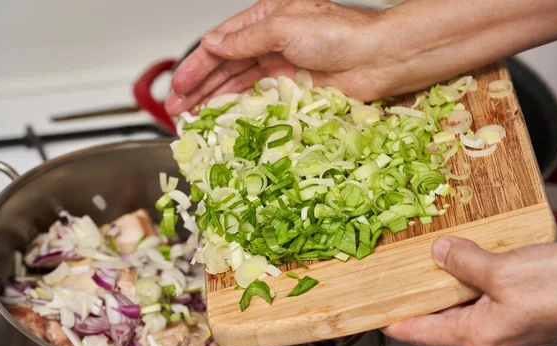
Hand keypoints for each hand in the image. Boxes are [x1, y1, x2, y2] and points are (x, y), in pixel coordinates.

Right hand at [166, 0, 393, 114]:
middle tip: (177, 108)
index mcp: (265, 18)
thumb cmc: (340, 34)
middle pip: (225, 66)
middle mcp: (270, 41)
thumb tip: (213, 44)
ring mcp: (281, 65)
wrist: (379, 59)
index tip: (178, 86)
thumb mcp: (284, 28)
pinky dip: (238, 107)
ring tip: (193, 116)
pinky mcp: (293, 86)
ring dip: (214, 99)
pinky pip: (258, 98)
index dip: (196, 65)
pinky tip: (223, 116)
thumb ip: (245, 39)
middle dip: (199, 87)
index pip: (220, 43)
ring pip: (238, 83)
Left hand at [382, 237, 556, 345]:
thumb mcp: (501, 269)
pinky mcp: (524, 323)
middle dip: (427, 298)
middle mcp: (492, 343)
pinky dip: (476, 290)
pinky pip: (487, 307)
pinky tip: (475, 270)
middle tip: (407, 279)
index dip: (397, 323)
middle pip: (444, 321)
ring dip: (454, 290)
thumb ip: (463, 262)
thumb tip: (441, 253)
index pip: (423, 333)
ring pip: (466, 312)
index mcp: (479, 336)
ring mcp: (510, 335)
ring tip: (440, 267)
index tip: (378, 318)